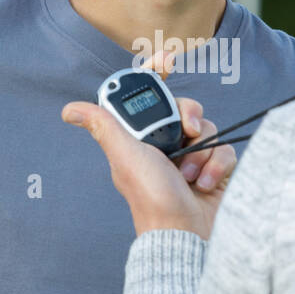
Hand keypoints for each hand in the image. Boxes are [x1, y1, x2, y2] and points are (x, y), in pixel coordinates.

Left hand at [62, 79, 236, 239]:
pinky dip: (217, 166)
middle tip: (187, 131)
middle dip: (190, 117)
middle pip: (185, 108)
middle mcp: (166, 146)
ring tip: (188, 174)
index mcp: (142, 140)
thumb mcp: (125, 156)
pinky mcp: (214, 171)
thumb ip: (105, 126)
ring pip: (207, 128)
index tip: (167, 58)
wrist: (185, 234)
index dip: (157, 74)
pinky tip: (204, 184)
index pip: (150, 99)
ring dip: (201, 151)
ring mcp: (191, 159)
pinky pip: (224, 150)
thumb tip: (70, 110)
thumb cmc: (151, 198)